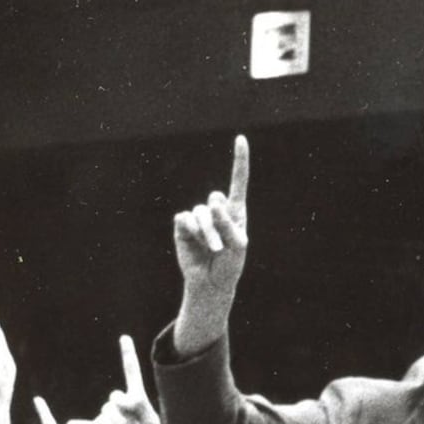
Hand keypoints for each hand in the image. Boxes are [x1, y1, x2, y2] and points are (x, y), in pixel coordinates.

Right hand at [100, 335, 164, 423]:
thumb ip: (137, 405)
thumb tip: (115, 396)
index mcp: (136, 402)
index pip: (131, 375)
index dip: (127, 356)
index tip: (123, 337)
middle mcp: (119, 406)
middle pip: (115, 400)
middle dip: (125, 418)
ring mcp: (105, 418)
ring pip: (106, 414)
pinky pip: (91, 422)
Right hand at [172, 135, 248, 349]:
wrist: (212, 284)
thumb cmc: (229, 266)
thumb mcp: (238, 246)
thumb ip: (228, 223)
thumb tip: (212, 202)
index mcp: (235, 212)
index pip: (238, 182)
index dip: (239, 160)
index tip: (240, 139)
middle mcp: (216, 211)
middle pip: (215, 198)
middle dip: (219, 220)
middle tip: (222, 243)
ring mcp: (198, 218)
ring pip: (200, 212)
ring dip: (207, 232)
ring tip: (213, 249)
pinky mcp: (183, 226)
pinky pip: (185, 219)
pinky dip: (193, 231)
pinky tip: (196, 243)